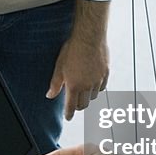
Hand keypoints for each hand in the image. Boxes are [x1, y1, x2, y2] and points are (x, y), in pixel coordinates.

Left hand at [46, 0, 109, 119]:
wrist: (89, 37)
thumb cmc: (72, 50)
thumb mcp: (59, 67)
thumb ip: (55, 84)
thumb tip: (50, 95)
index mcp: (74, 86)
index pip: (71, 106)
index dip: (69, 113)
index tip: (68, 117)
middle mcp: (87, 86)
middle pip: (84, 104)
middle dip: (78, 106)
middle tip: (74, 103)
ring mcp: (97, 80)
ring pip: (93, 96)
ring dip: (88, 97)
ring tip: (83, 92)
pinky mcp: (105, 73)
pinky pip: (102, 87)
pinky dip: (97, 89)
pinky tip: (94, 84)